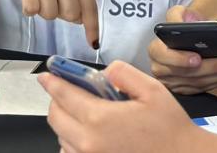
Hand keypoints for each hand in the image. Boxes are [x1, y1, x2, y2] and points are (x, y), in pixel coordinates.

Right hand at [0, 0, 98, 47]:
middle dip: (60, 15)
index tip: (94, 44)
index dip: (92, 27)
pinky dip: (28, 9)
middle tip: (50, 0)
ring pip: (49, 14)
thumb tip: (80, 20)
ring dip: (42, 10)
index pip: (90, 5)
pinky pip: (31, 10)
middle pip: (70, 15)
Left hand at [41, 61, 204, 152]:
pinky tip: (91, 133)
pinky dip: (73, 140)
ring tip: (86, 112)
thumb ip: (124, 74)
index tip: (46, 75)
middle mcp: (87, 142)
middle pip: (55, 117)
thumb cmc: (169, 128)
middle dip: (57, 100)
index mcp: (100, 119)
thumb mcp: (152, 90)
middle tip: (69, 90)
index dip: (53, 81)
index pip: (64, 95)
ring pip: (61, 136)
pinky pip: (70, 152)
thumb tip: (105, 72)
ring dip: (66, 121)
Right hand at [148, 6, 216, 93]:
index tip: (197, 58)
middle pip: (187, 73)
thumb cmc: (185, 27)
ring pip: (198, 83)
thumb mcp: (179, 14)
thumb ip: (180, 14)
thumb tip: (189, 20)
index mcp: (157, 49)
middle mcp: (161, 69)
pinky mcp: (184, 89)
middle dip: (211, 68)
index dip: (180, 59)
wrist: (190, 37)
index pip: (163, 56)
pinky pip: (203, 88)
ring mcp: (173, 82)